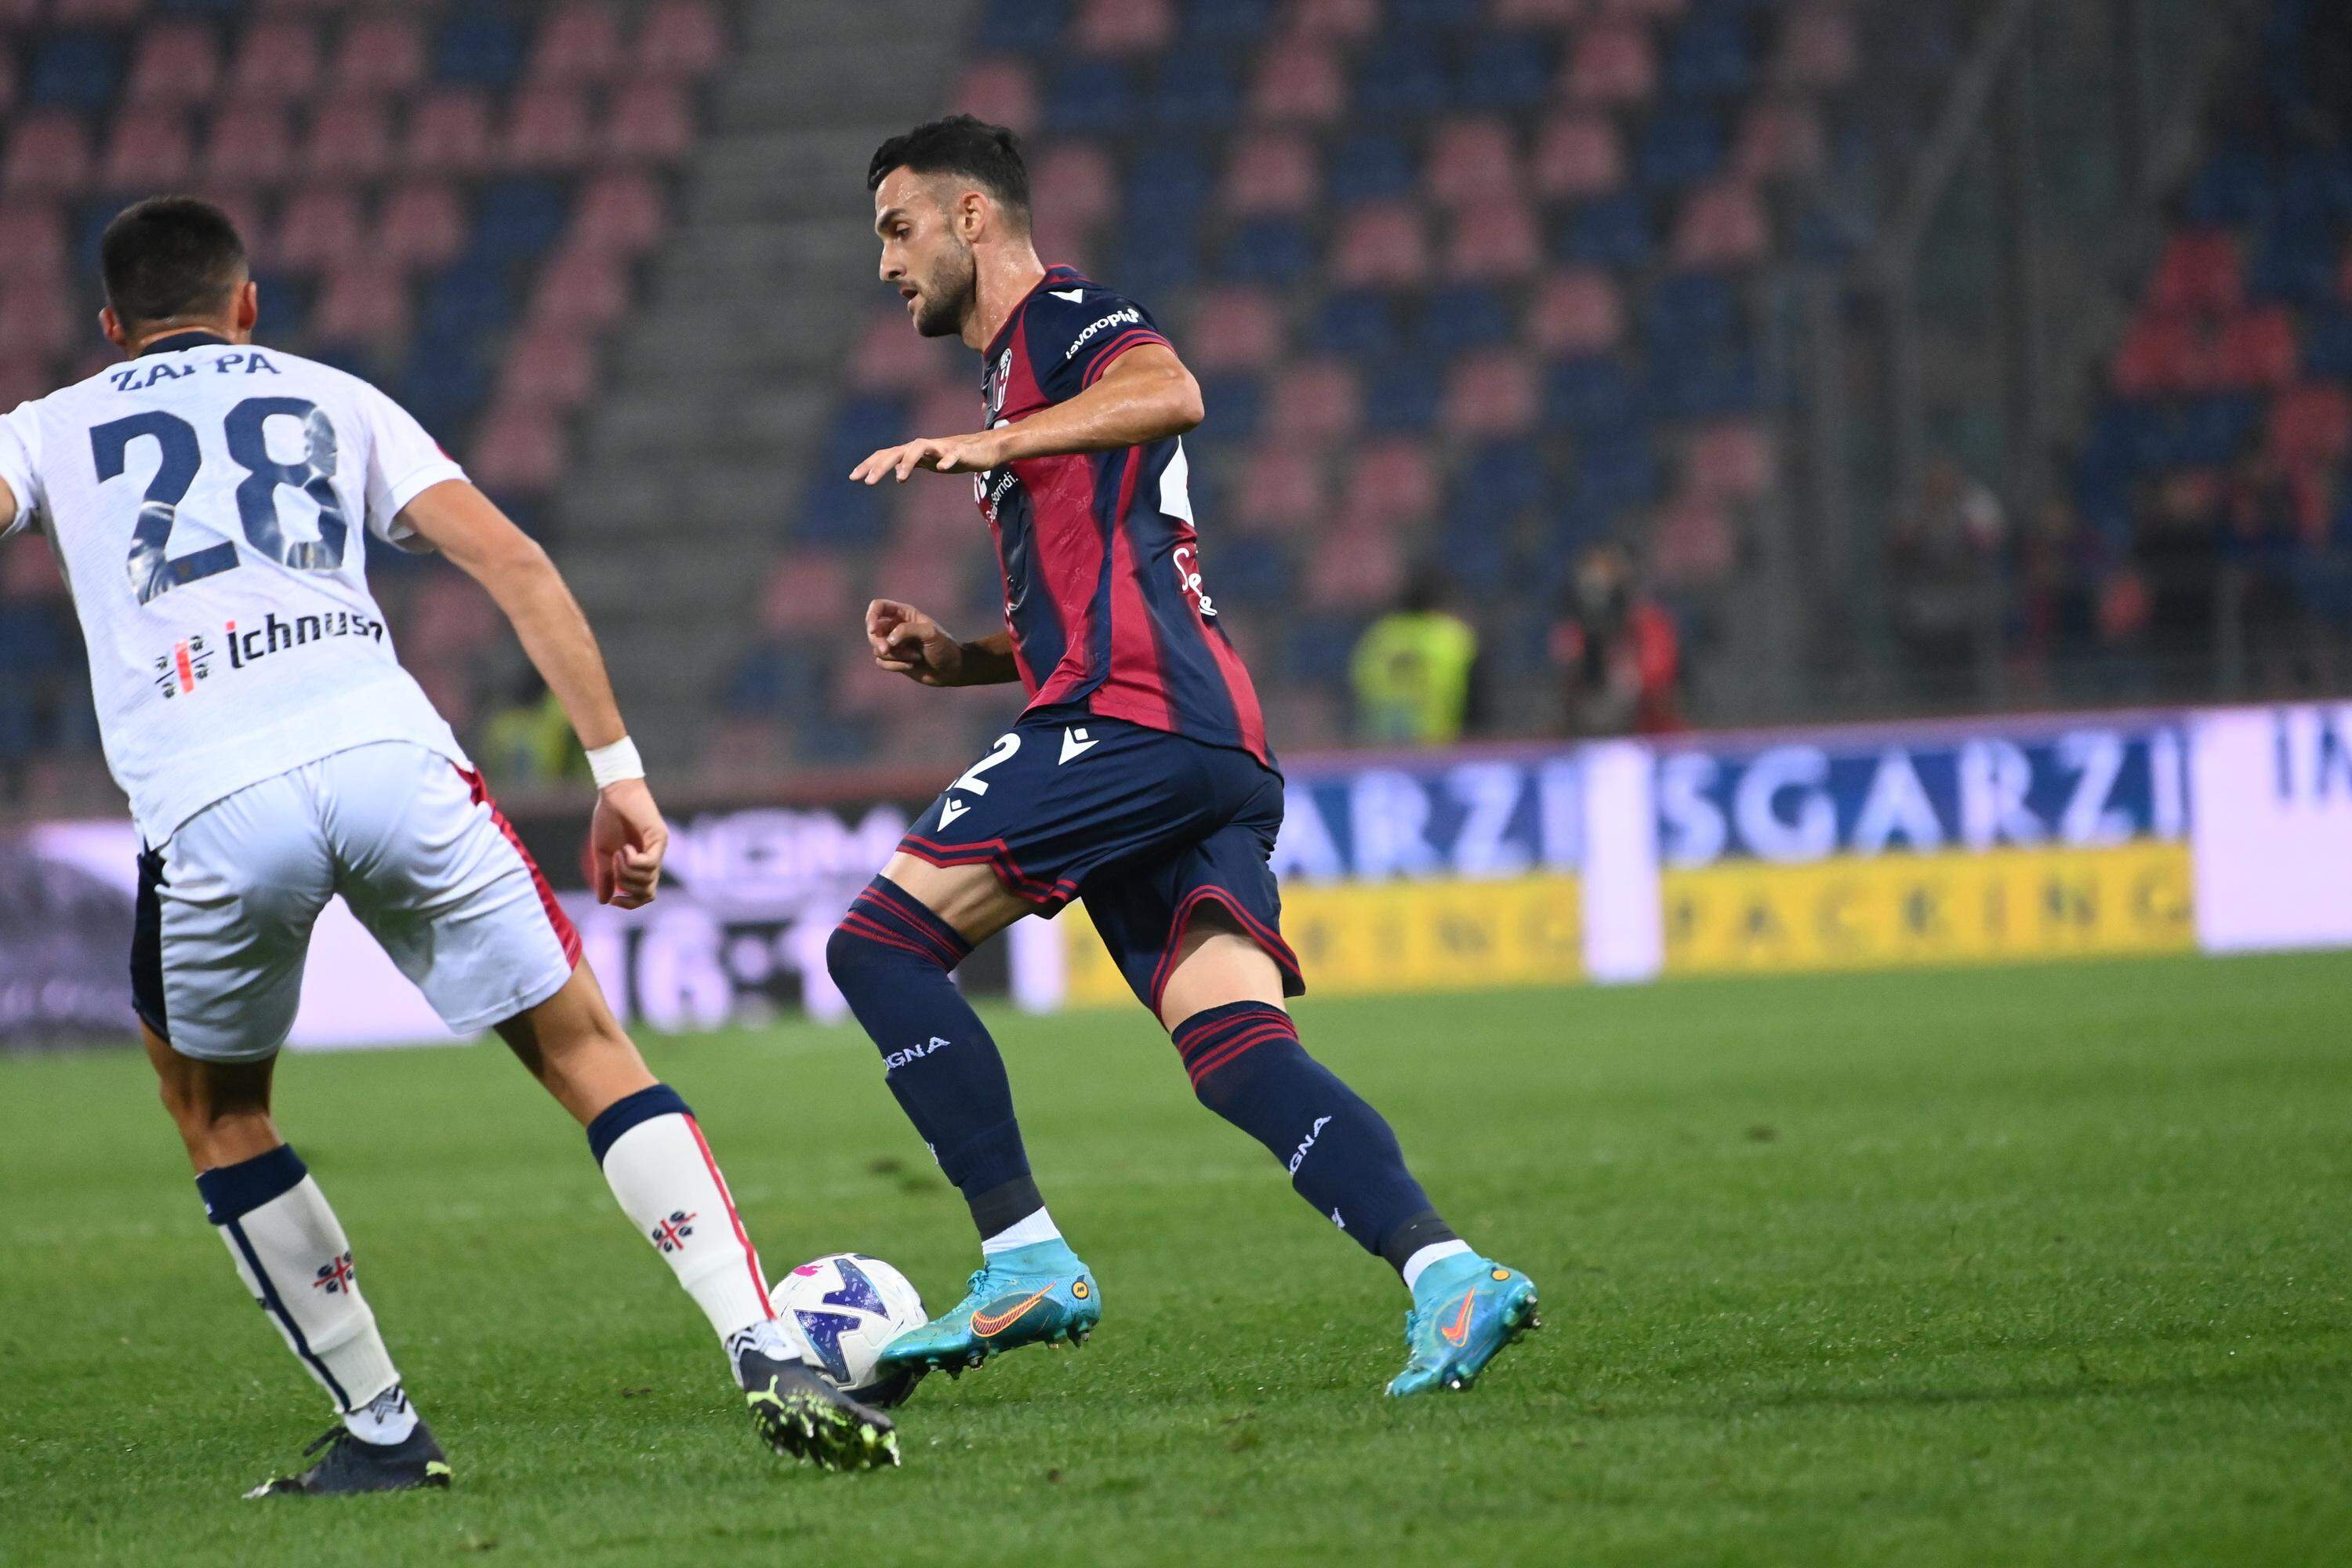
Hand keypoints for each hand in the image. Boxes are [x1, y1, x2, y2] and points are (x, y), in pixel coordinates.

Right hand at [588, 777, 666, 908]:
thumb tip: (603, 901)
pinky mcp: (660, 838)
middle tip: (614, 865)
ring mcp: (659, 849)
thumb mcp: (603, 853)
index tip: (613, 901)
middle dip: (625, 886)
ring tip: (619, 853)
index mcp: (643, 864)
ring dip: (626, 872)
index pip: (645, 895)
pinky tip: (625, 848)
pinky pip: (648, 864)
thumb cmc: (609, 819)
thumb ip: (605, 877)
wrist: (614, 793)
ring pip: (647, 880)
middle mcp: (655, 859)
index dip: (630, 904)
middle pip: (647, 893)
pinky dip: (632, 861)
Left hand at [849, 429, 1008, 483]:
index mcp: (914, 451)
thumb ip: (912, 464)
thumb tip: (894, 471)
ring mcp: (942, 447)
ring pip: (919, 448)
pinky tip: (942, 469)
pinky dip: (946, 460)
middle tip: (868, 482)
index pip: (886, 454)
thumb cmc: (955, 455)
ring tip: (900, 479)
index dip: (869, 464)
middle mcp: (924, 446)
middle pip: (897, 451)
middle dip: (881, 465)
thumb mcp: (929, 462)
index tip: (853, 478)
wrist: (986, 448)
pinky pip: (952, 455)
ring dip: (908, 462)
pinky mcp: (961, 451)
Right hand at [866, 598, 967, 686]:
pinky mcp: (894, 659)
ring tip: (915, 657)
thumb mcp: (930, 634)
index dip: (871, 616)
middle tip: (887, 649)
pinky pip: (881, 662)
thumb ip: (908, 630)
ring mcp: (894, 644)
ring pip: (877, 648)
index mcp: (904, 613)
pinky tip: (912, 665)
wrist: (952, 669)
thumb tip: (888, 640)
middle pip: (873, 630)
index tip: (873, 630)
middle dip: (878, 641)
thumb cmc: (944, 647)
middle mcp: (896, 626)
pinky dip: (894, 665)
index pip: (878, 606)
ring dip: (895, 655)